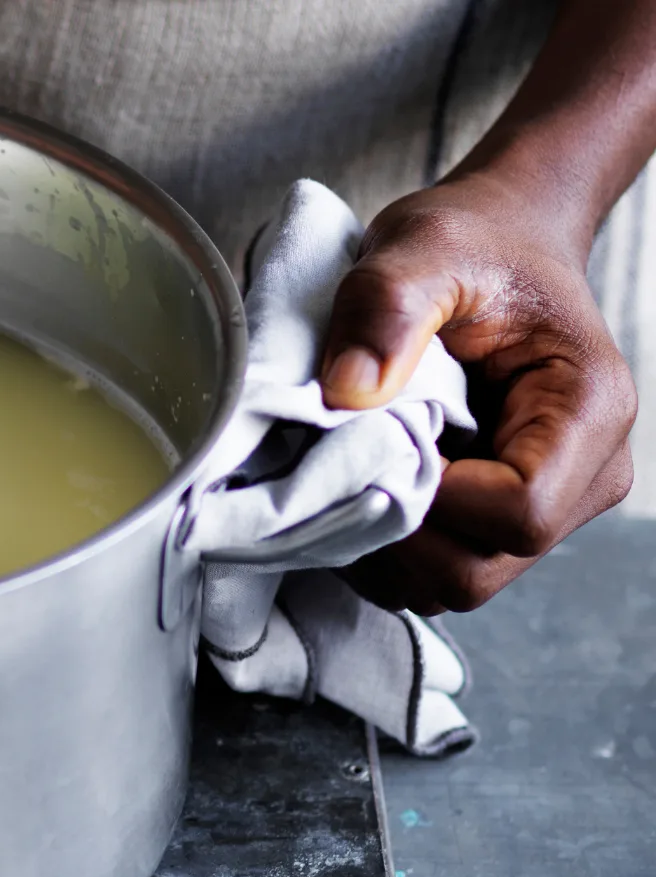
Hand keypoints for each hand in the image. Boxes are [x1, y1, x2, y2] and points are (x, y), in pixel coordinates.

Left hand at [319, 173, 635, 614]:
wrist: (495, 239)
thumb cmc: (473, 240)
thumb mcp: (421, 248)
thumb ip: (384, 309)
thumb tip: (348, 392)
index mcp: (587, 411)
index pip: (518, 513)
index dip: (434, 504)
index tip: (378, 451)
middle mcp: (585, 474)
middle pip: (484, 570)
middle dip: (400, 538)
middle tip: (344, 473)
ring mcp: (548, 502)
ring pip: (457, 583)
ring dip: (386, 550)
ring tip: (350, 477)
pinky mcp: (500, 516)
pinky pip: (438, 568)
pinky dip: (387, 547)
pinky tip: (362, 487)